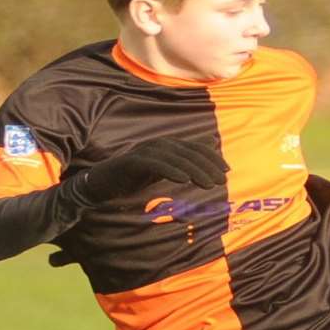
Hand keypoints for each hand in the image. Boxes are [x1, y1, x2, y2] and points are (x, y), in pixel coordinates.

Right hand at [80, 137, 227, 200]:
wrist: (102, 184)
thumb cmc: (134, 178)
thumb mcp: (163, 172)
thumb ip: (182, 164)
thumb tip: (207, 154)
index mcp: (166, 146)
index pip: (194, 148)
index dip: (211, 157)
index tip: (226, 171)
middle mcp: (157, 144)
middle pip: (187, 152)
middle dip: (207, 166)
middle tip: (222, 181)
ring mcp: (144, 151)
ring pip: (174, 158)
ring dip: (194, 170)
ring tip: (209, 184)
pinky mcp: (132, 161)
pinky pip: (155, 164)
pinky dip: (170, 170)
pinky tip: (183, 181)